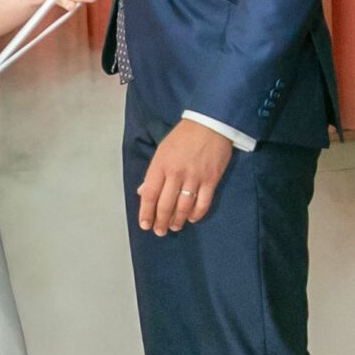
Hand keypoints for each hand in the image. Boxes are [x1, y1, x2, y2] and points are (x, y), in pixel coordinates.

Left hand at [138, 121, 233, 235]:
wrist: (210, 123)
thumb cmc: (184, 136)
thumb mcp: (162, 150)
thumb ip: (153, 172)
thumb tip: (143, 192)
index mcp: (161, 165)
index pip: (150, 194)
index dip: (146, 212)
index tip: (145, 224)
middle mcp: (176, 173)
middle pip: (165, 204)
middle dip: (161, 221)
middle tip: (160, 231)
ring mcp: (195, 177)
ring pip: (183, 207)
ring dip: (177, 220)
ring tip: (174, 227)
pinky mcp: (211, 180)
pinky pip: (203, 203)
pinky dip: (196, 214)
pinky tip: (191, 218)